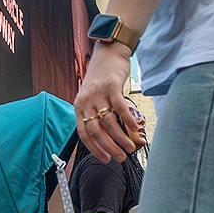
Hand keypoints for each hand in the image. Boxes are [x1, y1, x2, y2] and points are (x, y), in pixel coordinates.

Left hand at [75, 43, 140, 161]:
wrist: (108, 53)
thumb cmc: (102, 77)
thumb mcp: (91, 96)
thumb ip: (94, 113)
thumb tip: (106, 137)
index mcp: (79, 106)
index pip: (84, 133)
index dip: (94, 149)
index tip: (105, 159)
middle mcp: (86, 100)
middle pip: (96, 130)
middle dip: (109, 147)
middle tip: (120, 157)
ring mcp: (98, 93)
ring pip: (109, 122)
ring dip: (120, 138)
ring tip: (129, 147)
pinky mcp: (111, 85)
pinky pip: (120, 107)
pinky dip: (127, 119)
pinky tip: (134, 128)